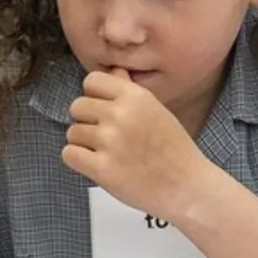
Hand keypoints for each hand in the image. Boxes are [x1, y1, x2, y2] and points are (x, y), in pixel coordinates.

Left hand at [63, 69, 209, 221]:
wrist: (187, 186)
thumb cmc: (173, 150)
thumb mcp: (156, 111)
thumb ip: (130, 92)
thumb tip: (113, 71)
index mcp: (135, 97)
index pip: (92, 81)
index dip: (94, 96)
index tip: (104, 111)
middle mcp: (120, 114)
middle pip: (77, 106)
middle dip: (87, 121)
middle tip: (106, 136)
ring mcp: (110, 141)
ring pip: (73, 132)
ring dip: (84, 144)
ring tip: (107, 153)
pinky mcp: (102, 168)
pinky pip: (69, 154)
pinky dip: (79, 160)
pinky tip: (97, 164)